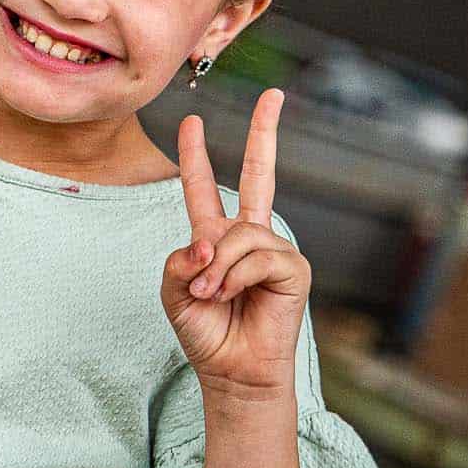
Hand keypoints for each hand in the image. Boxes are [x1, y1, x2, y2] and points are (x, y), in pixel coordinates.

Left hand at [160, 89, 309, 397]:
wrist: (232, 372)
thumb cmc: (205, 334)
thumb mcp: (174, 293)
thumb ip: (181, 260)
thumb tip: (208, 242)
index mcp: (215, 238)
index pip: (202, 188)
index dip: (195, 156)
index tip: (192, 122)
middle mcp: (248, 236)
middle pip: (259, 174)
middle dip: (266, 133)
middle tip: (274, 95)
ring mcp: (273, 249)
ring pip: (239, 234)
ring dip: (216, 268)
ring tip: (209, 295)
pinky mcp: (293, 268)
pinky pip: (258, 255)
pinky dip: (236, 276)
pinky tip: (230, 295)